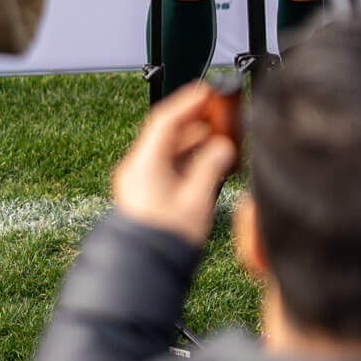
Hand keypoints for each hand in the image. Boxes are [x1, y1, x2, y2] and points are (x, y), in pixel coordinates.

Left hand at [111, 84, 237, 246]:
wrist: (144, 269)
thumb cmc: (165, 238)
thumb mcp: (197, 199)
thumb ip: (212, 167)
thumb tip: (223, 148)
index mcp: (145, 163)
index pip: (166, 119)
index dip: (189, 101)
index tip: (208, 91)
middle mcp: (137, 168)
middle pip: (166, 133)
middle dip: (195, 122)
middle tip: (219, 114)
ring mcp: (138, 182)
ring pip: (167, 150)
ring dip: (193, 142)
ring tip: (218, 140)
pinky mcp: (144, 195)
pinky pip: (166, 166)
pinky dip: (187, 159)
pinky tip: (206, 163)